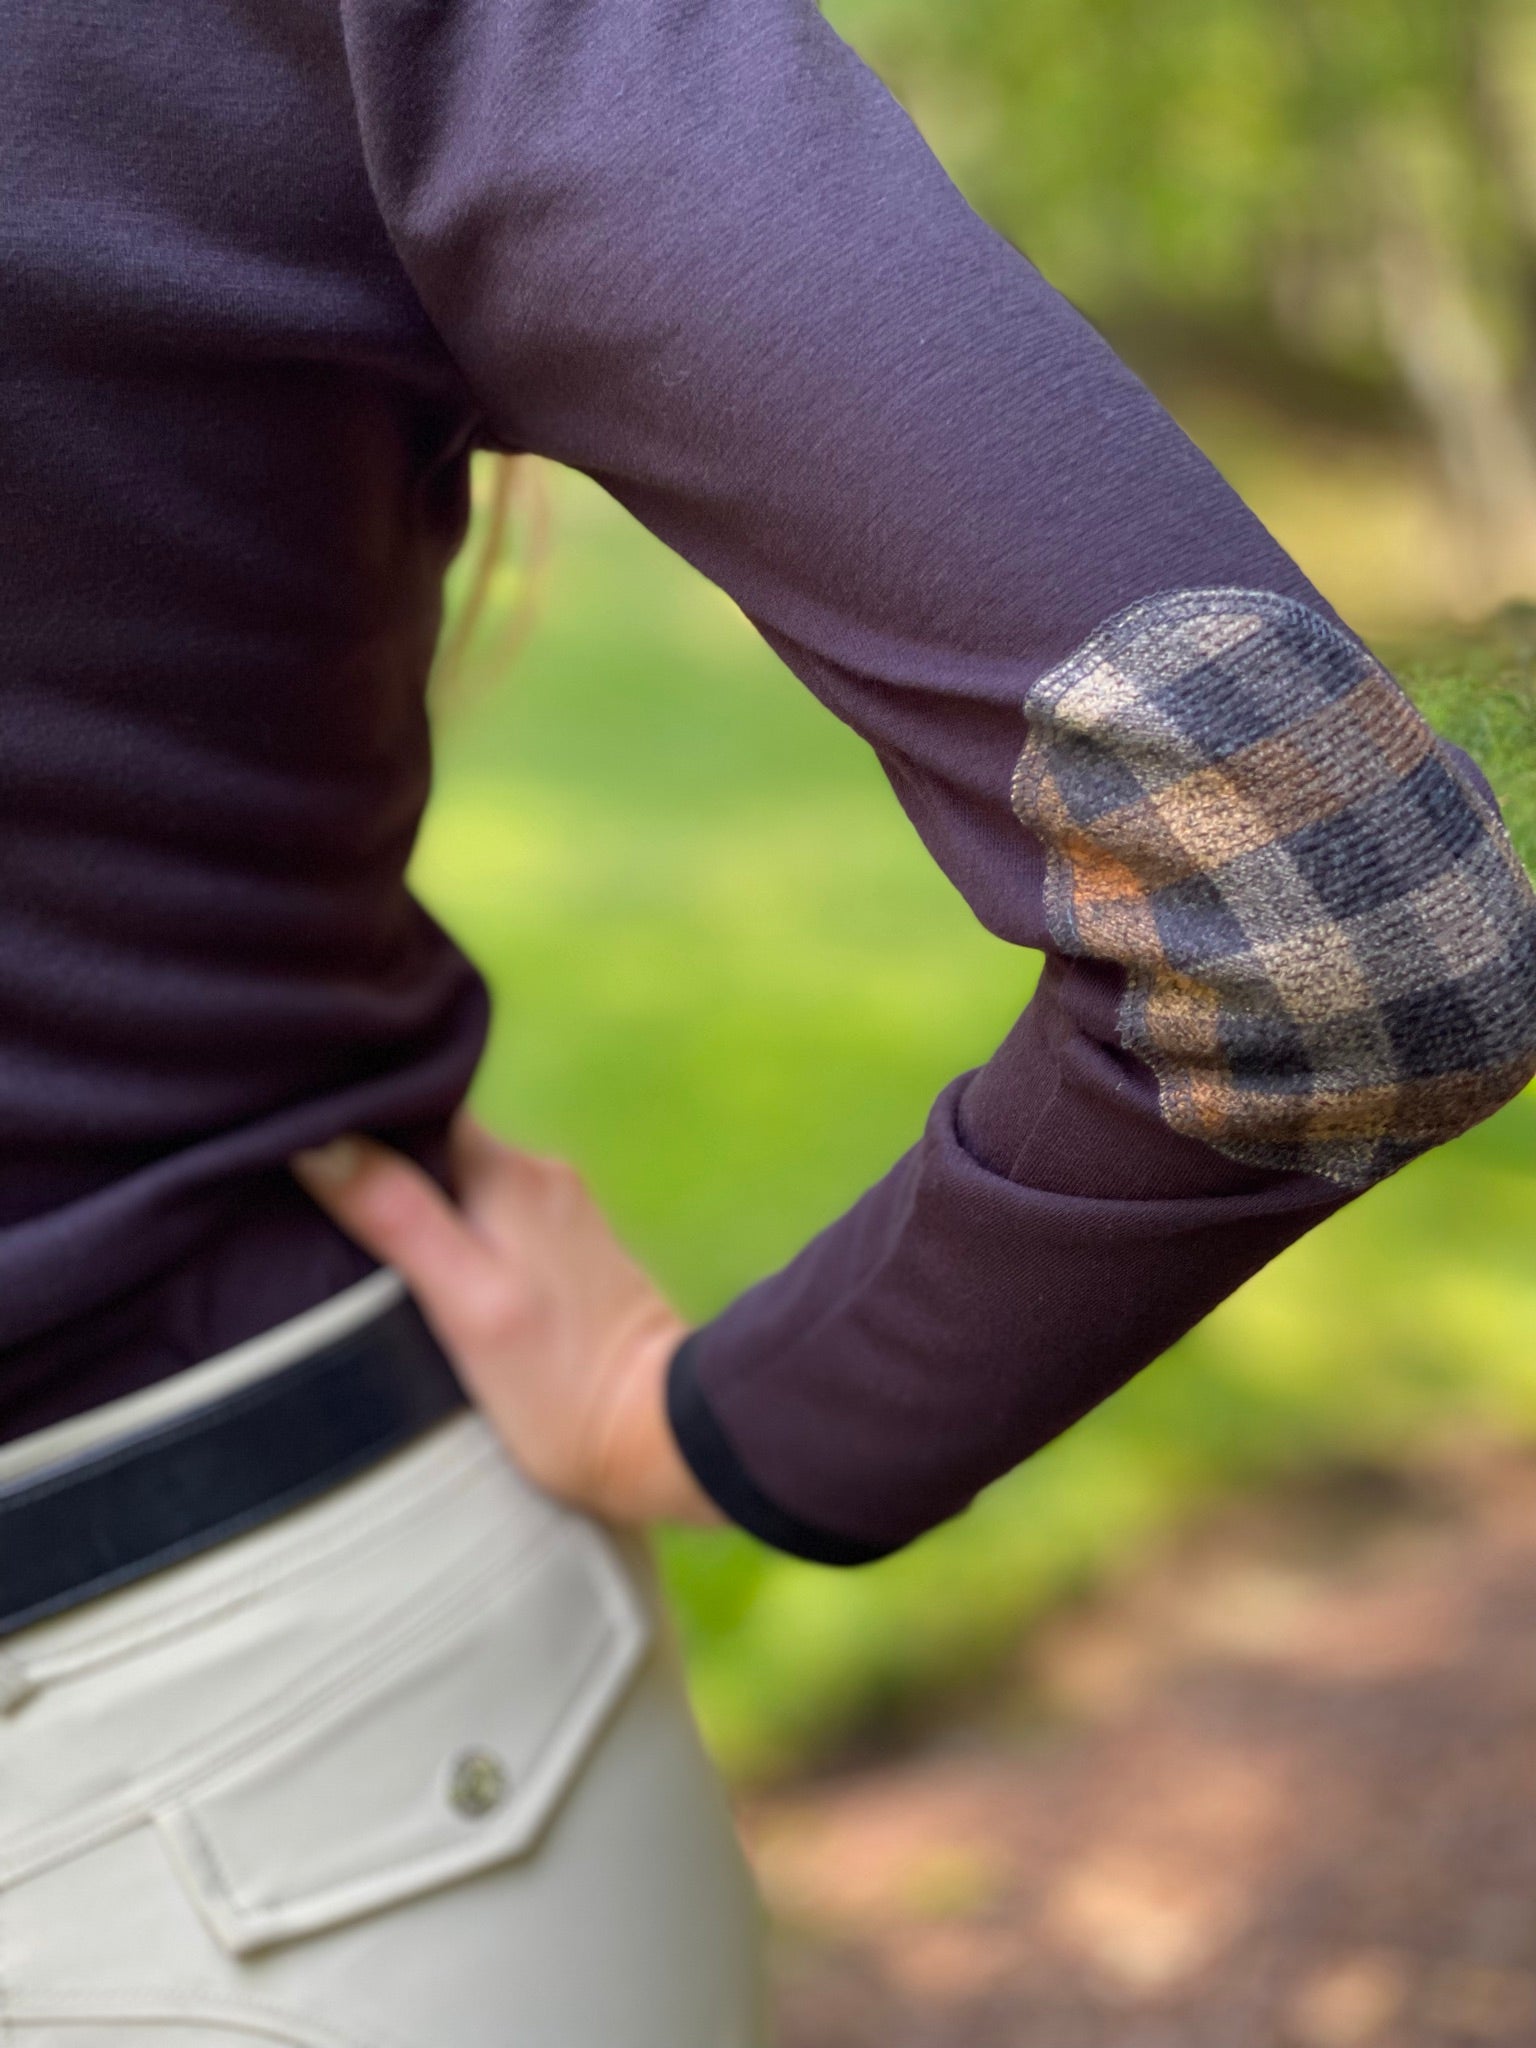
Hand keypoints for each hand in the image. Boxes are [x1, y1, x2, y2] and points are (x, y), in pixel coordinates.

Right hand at [290, 1113, 723, 1530]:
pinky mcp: (568, 1253)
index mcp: (511, 1172)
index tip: (295, 1134)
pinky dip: (449, 1231)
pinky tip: (421, 1265)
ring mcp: (559, 1213)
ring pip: (460, 1181)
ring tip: (347, 1228)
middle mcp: (540, 1175)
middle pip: (436, 1142)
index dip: (357, 1114)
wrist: (662, 1437)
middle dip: (377, 1159)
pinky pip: (488, 1217)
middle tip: (302, 1188)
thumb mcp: (467, 1303)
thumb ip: (401, 1219)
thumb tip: (322, 1143)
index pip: (418, 1108)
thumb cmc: (560, 1384)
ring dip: (414, 1198)